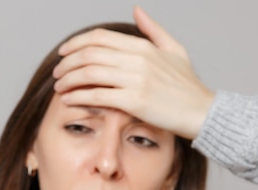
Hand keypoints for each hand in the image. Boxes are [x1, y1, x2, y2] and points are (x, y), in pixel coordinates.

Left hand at [52, 6, 214, 138]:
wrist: (201, 112)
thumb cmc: (187, 85)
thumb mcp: (174, 49)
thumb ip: (153, 29)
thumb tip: (136, 10)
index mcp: (143, 46)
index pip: (99, 38)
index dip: (76, 43)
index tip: (63, 52)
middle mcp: (137, 59)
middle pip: (90, 54)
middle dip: (67, 62)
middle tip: (57, 72)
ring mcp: (136, 80)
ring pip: (90, 73)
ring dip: (69, 79)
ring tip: (59, 86)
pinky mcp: (134, 101)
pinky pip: (97, 96)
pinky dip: (78, 96)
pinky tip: (68, 99)